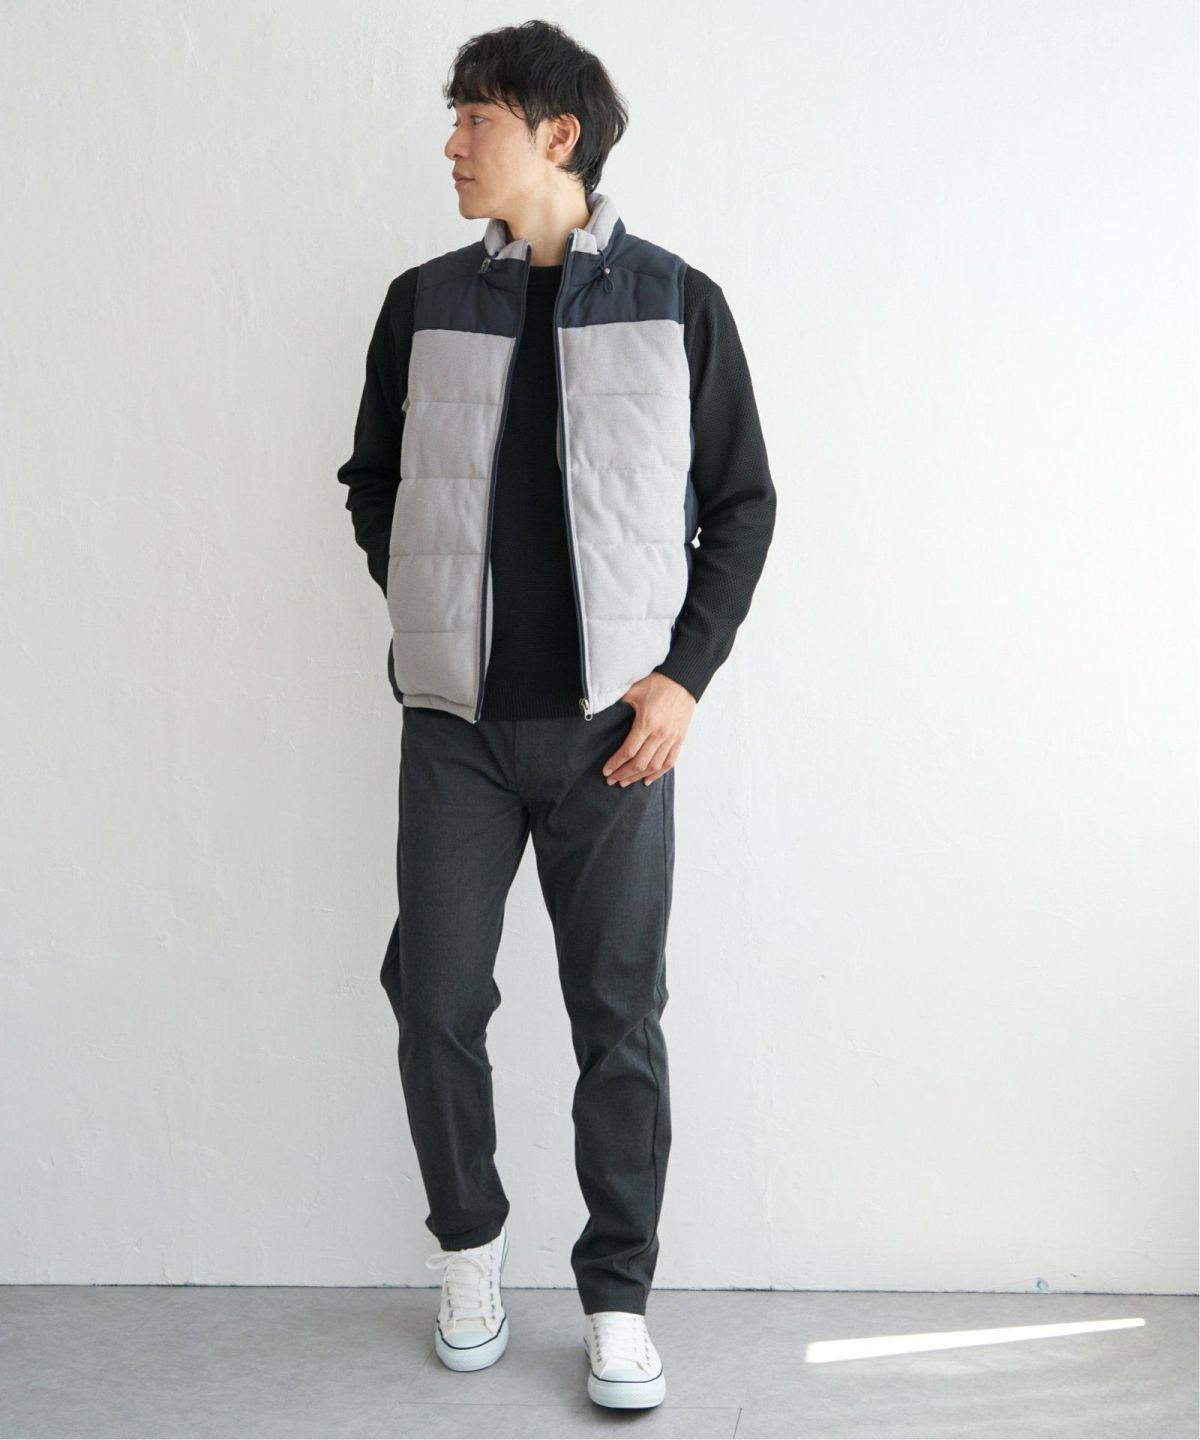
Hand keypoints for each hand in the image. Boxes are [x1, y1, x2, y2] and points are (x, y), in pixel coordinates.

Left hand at [602, 672, 696, 786]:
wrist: (684, 679)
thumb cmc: (658, 682)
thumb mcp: (634, 689)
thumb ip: (619, 701)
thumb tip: (600, 705)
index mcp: (646, 723)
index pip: (628, 751)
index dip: (616, 763)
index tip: (606, 771)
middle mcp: (660, 734)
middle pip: (640, 763)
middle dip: (624, 774)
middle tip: (612, 780)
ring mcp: (672, 738)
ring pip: (654, 766)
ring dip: (638, 776)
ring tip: (626, 782)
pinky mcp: (680, 738)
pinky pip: (670, 762)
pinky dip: (659, 773)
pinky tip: (648, 780)